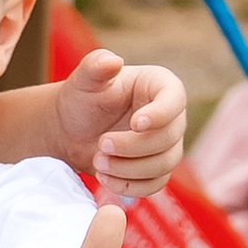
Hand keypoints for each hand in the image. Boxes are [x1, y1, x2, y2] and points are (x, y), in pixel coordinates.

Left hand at [55, 45, 186, 200]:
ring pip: (163, 165)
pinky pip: (154, 185)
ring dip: (129, 169)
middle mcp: (170, 116)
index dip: (160, 114)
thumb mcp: (85, 79)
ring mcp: (166, 145)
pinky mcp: (156, 169)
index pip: (175, 100)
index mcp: (160, 86)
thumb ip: (95, 65)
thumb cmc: (82, 98)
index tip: (135, 123)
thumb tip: (112, 61)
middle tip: (101, 144)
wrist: (72, 128)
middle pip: (169, 138)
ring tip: (97, 161)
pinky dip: (129, 186)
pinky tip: (104, 177)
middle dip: (133, 147)